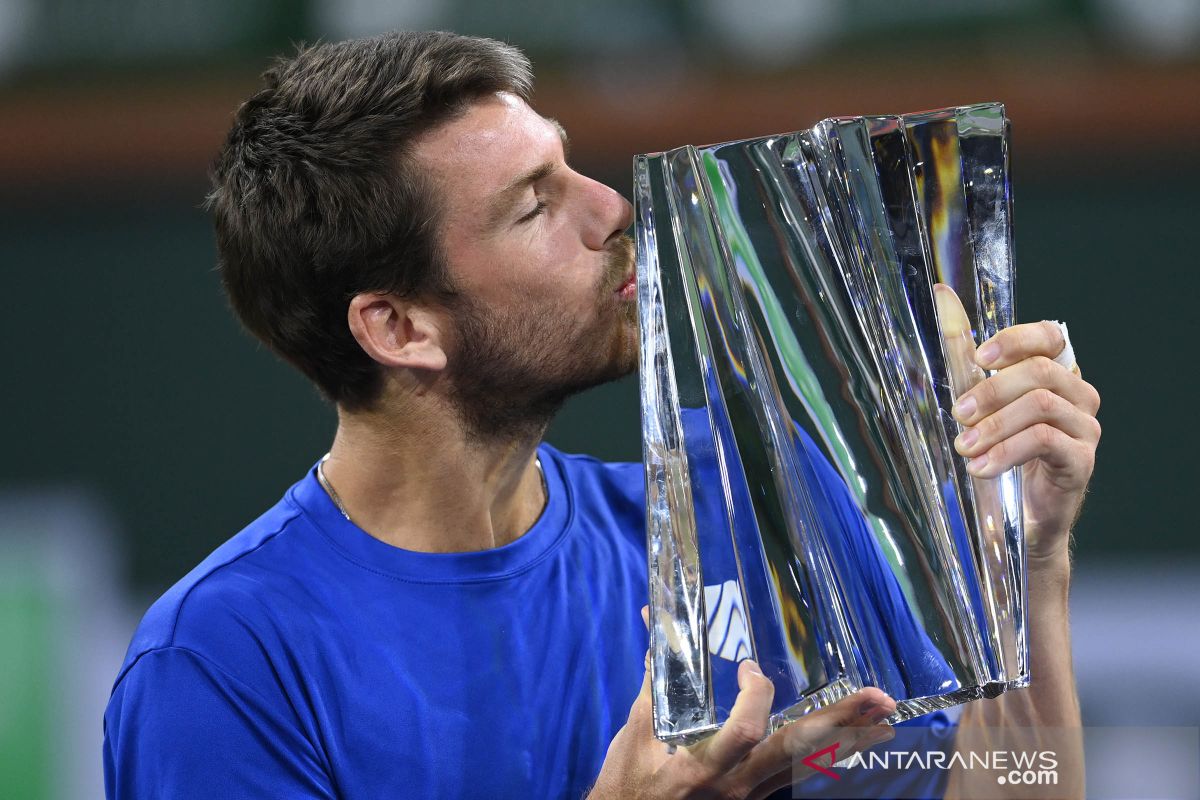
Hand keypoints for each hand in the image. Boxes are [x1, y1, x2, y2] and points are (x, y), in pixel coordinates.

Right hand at [588, 610, 896, 799]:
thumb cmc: (627, 783)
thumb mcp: (635, 734)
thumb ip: (656, 682)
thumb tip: (659, 626)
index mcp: (703, 766)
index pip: (747, 731)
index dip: (756, 696)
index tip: (750, 669)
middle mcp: (737, 785)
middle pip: (798, 751)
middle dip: (839, 723)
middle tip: (878, 699)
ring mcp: (750, 796)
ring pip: (808, 765)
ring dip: (848, 739)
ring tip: (886, 717)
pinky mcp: (756, 799)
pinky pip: (799, 774)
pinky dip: (830, 754)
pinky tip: (856, 738)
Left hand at [937, 287, 1100, 558]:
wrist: (1021, 518)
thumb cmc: (1000, 453)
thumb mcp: (978, 400)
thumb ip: (963, 351)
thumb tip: (942, 296)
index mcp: (1056, 374)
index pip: (1051, 336)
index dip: (1016, 339)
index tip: (978, 358)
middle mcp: (1077, 395)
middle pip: (1041, 371)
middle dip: (992, 389)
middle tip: (959, 413)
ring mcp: (1085, 428)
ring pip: (1041, 406)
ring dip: (994, 425)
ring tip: (964, 446)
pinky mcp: (1082, 461)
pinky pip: (1046, 441)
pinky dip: (1006, 452)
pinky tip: (979, 467)